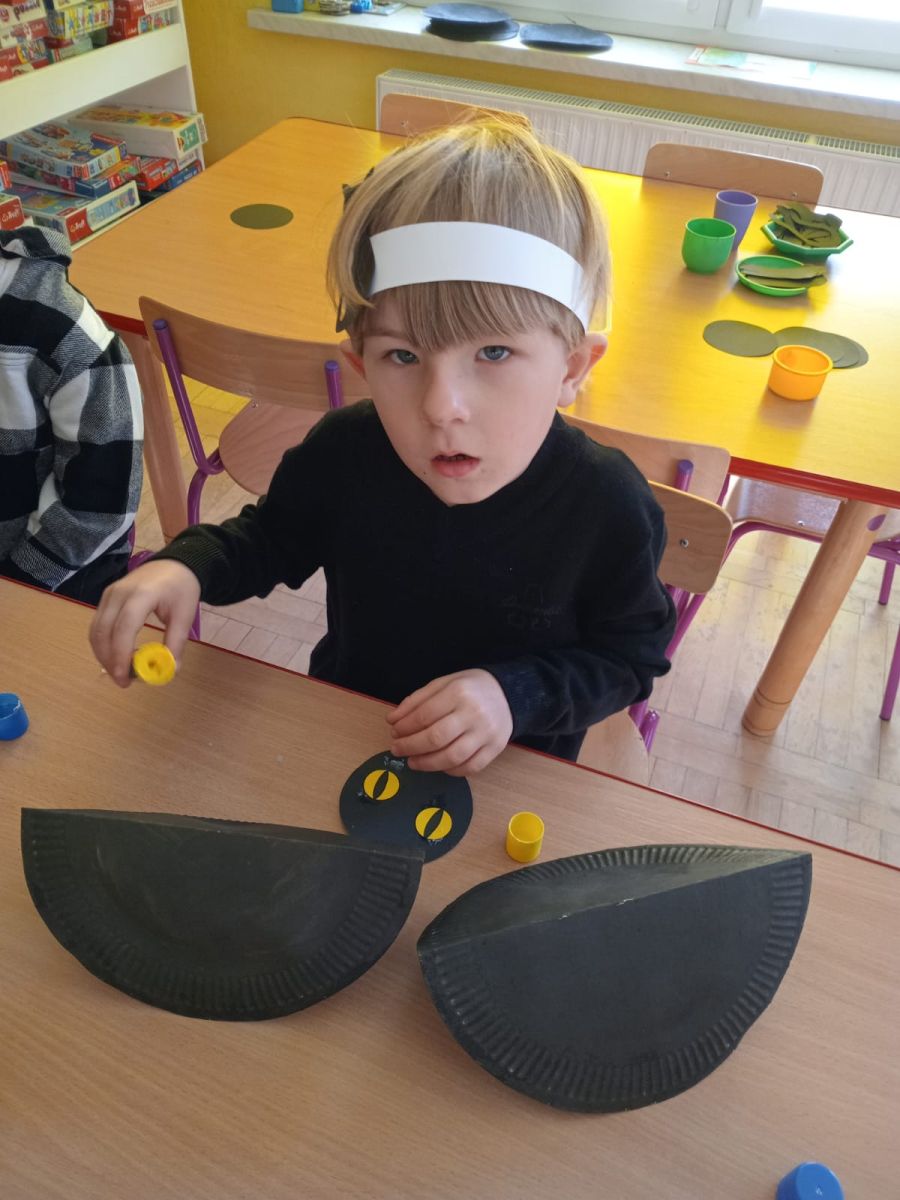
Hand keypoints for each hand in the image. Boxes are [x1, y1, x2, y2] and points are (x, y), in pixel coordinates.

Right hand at [89, 560, 200, 686]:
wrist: (173, 564)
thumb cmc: (181, 588)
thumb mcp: (185, 615)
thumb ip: (176, 642)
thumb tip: (169, 670)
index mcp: (142, 594)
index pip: (124, 627)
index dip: (121, 654)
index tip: (125, 678)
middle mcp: (119, 593)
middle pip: (103, 631)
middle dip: (110, 661)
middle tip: (124, 682)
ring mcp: (109, 594)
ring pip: (96, 631)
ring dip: (104, 655)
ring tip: (122, 673)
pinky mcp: (105, 598)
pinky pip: (97, 626)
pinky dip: (103, 645)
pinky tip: (117, 657)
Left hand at [386, 669, 512, 775]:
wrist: (507, 694)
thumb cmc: (469, 689)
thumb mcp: (442, 684)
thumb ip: (416, 701)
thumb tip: (392, 720)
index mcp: (458, 692)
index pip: (424, 715)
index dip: (405, 727)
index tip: (394, 732)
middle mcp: (474, 713)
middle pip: (436, 738)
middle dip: (410, 747)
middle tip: (397, 749)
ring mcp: (486, 733)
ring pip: (452, 757)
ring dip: (427, 764)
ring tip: (413, 761)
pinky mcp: (495, 749)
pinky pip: (470, 767)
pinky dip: (450, 771)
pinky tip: (438, 765)